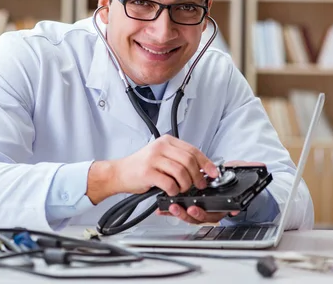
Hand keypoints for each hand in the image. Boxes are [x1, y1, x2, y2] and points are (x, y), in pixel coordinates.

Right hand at [86, 135, 218, 204]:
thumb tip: (201, 168)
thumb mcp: (160, 156)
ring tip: (182, 189)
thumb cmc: (140, 167)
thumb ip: (178, 159)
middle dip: (198, 176)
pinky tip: (171, 191)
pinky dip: (174, 190)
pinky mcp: (148, 172)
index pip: (193, 150)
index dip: (206, 163)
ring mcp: (153, 159)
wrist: (119, 173)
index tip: (213, 173)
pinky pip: (169, 183)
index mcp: (166, 141)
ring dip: (186, 185)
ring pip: (181, 172)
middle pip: (189, 161)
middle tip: (199, 185)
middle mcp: (160, 147)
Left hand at [155, 160, 265, 223]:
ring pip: (187, 215)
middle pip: (197, 218)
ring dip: (177, 211)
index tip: (194, 209)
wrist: (226, 178)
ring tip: (169, 206)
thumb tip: (260, 166)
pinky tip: (161, 207)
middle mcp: (210, 210)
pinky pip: (180, 210)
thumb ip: (249, 169)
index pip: (212, 215)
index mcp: (222, 206)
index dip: (202, 213)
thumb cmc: (231, 178)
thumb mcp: (239, 172)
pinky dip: (169, 209)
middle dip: (186, 214)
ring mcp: (199, 208)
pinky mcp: (188, 204)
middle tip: (178, 208)